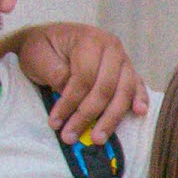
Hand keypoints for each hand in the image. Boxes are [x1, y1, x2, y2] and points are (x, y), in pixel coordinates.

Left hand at [7, 21, 147, 144]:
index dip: (70, 102)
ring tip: (98, 138)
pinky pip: (137, 86)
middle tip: (71, 136)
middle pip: (106, 87)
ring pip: (123, 91)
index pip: (84, 77)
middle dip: (88, 115)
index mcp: (89, 39)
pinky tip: (139, 112)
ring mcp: (122, 59)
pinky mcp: (127, 70)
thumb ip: (55, 73)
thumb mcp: (38, 56)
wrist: (49, 38)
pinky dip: (140, 99)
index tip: (56, 122)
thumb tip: (70, 94)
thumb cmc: (43, 47)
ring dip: (111, 117)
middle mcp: (111, 47)